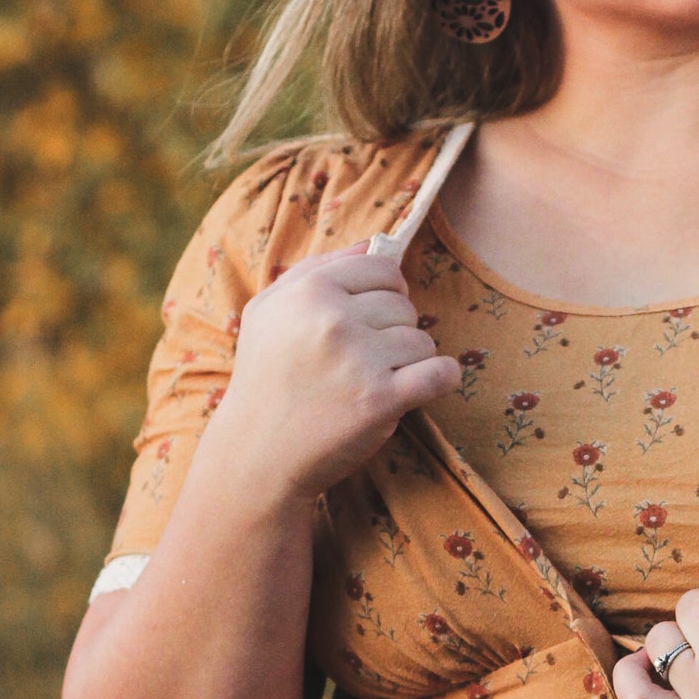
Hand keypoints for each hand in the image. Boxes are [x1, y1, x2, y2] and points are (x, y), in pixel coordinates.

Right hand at [220, 240, 462, 503]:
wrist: (256, 453)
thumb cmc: (265, 378)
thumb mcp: (270, 310)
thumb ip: (317, 269)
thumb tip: (372, 244)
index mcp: (309, 290)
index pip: (382, 268)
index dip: (384, 292)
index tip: (371, 319)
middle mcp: (334, 319)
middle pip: (404, 305)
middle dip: (393, 329)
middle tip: (363, 358)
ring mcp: (360, 360)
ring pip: (422, 339)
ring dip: (408, 360)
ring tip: (375, 379)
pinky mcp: (382, 400)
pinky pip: (441, 373)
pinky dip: (441, 379)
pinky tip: (419, 387)